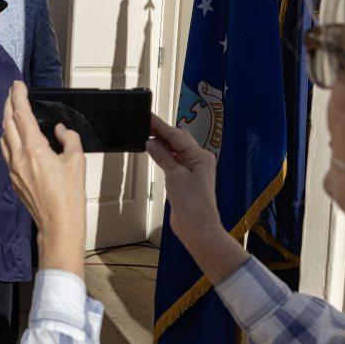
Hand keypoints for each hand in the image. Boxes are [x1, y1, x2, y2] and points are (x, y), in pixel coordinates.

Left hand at [0, 81, 85, 276]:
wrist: (58, 224)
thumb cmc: (70, 196)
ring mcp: (13, 169)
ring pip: (4, 137)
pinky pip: (6, 152)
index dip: (18, 96)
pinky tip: (14, 136)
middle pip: (7, 123)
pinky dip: (8, 137)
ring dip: (6, 120)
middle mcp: (19, 157)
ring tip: (12, 110)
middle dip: (8, 104)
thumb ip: (69, 139)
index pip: (22, 115)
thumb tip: (61, 130)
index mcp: (35, 149)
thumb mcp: (77, 162)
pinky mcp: (13, 179)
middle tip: (12, 92)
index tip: (17, 84)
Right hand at [144, 113, 222, 243]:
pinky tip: (153, 151)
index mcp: (200, 157)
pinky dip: (163, 155)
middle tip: (144, 123)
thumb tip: (150, 142)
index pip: (177, 136)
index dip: (160, 126)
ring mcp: (192, 170)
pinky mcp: (185, 179)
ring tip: (146, 134)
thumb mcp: (175, 176)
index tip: (148, 116)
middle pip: (178, 139)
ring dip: (162, 142)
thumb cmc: (192, 204)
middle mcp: (198, 160)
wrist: (197, 228)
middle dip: (161, 131)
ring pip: (175, 150)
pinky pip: (173, 161)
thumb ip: (163, 156)